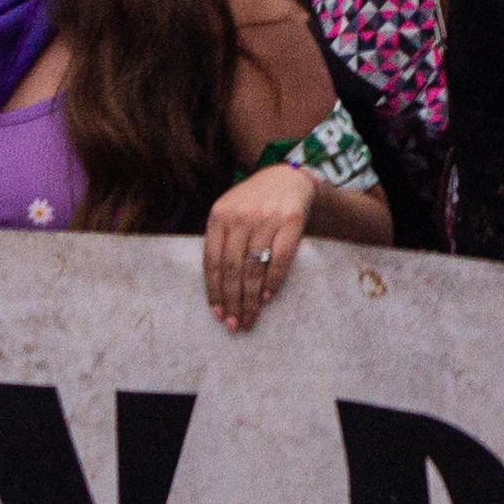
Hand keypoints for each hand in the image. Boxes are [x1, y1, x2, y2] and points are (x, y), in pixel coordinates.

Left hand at [201, 163, 315, 329]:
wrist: (288, 178)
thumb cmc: (254, 203)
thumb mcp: (230, 213)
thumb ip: (221, 241)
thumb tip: (217, 290)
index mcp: (219, 215)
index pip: (212, 260)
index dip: (214, 291)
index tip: (217, 314)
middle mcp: (240, 216)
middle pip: (232, 268)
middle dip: (232, 301)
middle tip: (234, 325)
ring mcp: (266, 218)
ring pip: (254, 268)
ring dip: (251, 299)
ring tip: (250, 318)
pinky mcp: (291, 221)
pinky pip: (280, 259)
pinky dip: (273, 281)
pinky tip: (267, 298)